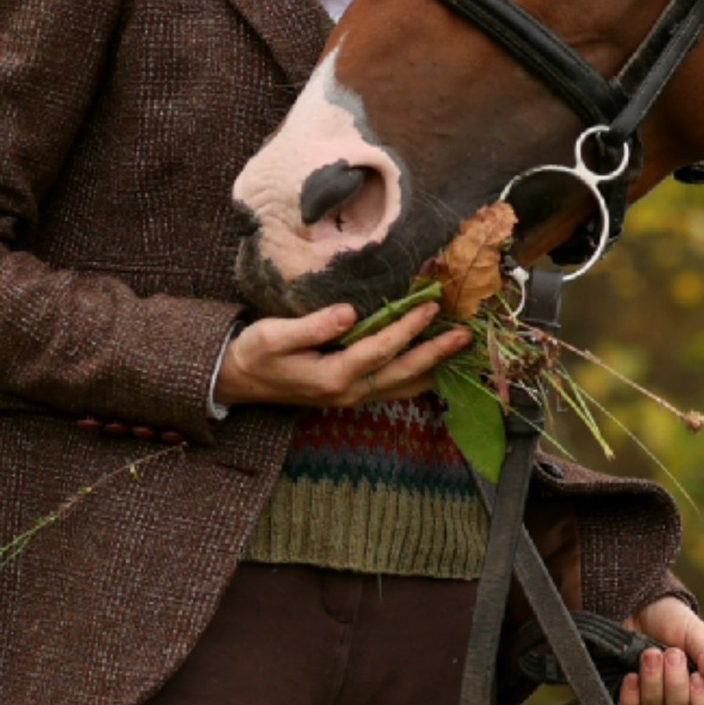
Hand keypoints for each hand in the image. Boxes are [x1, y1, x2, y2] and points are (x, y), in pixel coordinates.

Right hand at [215, 296, 469, 414]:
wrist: (239, 380)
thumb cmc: (255, 353)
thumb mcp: (274, 336)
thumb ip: (312, 326)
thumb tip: (348, 313)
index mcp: (331, 377)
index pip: (379, 350)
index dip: (407, 328)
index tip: (430, 307)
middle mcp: (348, 392)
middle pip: (402, 373)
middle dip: (436, 353)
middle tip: (464, 335)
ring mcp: (352, 397)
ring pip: (402, 385)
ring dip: (433, 367)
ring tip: (459, 349)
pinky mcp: (352, 394)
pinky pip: (394, 387)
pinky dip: (418, 376)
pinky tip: (434, 364)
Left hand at [619, 594, 703, 704]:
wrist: (638, 607)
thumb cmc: (673, 621)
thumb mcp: (696, 633)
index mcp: (701, 690)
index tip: (698, 678)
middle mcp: (677, 702)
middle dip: (674, 683)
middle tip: (671, 653)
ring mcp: (650, 703)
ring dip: (652, 682)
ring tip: (650, 654)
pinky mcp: (626, 700)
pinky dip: (630, 698)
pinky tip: (631, 677)